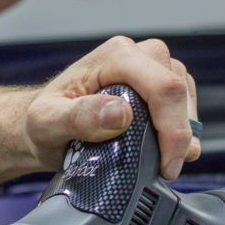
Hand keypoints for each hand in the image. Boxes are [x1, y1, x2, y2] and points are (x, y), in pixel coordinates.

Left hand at [23, 36, 199, 179]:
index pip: (162, 86)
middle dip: (180, 135)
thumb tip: (121, 114)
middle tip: (166, 169)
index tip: (167, 163)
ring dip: (181, 134)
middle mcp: (136, 56)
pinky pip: (182, 105)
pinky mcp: (155, 88)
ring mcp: (149, 70)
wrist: (40, 128)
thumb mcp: (47, 123)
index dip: (173, 128)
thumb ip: (79, 117)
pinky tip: (164, 152)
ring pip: (184, 98)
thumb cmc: (41, 123)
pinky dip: (179, 132)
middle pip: (179, 90)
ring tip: (162, 162)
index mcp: (115, 56)